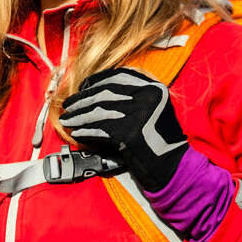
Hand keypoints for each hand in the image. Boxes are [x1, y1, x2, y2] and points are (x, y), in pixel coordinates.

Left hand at [59, 68, 188, 191]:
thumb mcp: (155, 108)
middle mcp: (148, 97)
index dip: (97, 80)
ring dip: (79, 116)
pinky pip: (99, 130)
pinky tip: (77, 133)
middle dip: (82, 99)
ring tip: (67, 120)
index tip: (83, 86)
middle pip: (105, 93)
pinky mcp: (129, 134)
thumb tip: (97, 90)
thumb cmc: (161, 138)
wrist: (173, 164)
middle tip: (68, 105)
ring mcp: (139, 115)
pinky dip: (85, 131)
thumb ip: (134, 96)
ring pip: (99, 111)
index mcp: (154, 88)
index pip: (119, 77)